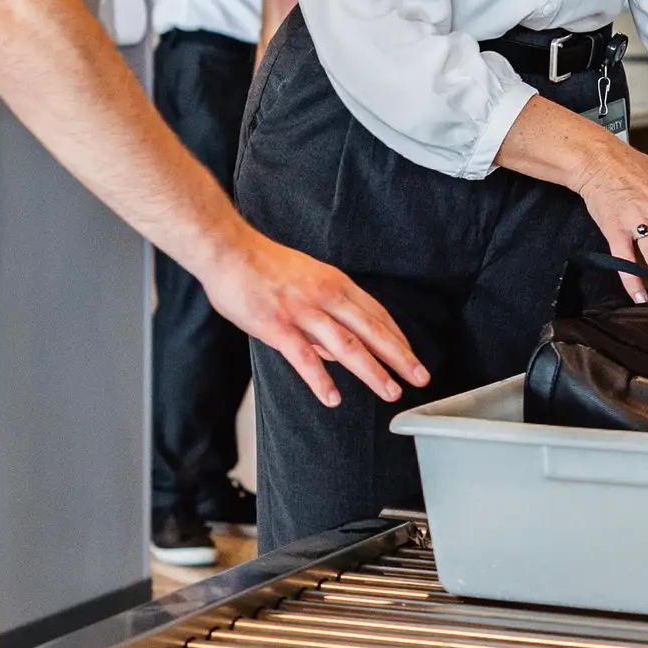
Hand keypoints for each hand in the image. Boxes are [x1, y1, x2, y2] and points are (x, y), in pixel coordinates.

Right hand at [200, 227, 425, 407]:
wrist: (227, 249)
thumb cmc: (260, 264)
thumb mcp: (304, 280)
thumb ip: (323, 313)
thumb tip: (337, 348)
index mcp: (334, 283)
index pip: (376, 314)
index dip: (397, 338)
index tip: (411, 357)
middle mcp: (325, 296)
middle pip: (372, 330)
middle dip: (400, 356)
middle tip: (420, 378)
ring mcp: (302, 311)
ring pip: (347, 345)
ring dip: (372, 371)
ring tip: (390, 392)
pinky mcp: (277, 325)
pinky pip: (303, 357)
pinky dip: (320, 379)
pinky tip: (332, 398)